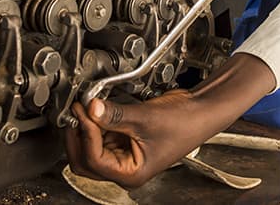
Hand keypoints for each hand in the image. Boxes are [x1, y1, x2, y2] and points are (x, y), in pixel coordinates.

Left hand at [65, 91, 200, 188]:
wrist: (201, 110)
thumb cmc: (185, 123)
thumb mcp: (146, 117)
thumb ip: (115, 114)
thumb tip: (91, 107)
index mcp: (131, 173)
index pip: (94, 159)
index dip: (87, 134)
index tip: (84, 111)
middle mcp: (124, 168)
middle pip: (85, 160)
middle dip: (79, 135)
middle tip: (78, 110)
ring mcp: (123, 155)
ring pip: (91, 147)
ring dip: (87, 127)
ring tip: (87, 105)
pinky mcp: (125, 140)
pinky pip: (101, 135)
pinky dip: (96, 123)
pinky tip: (97, 108)